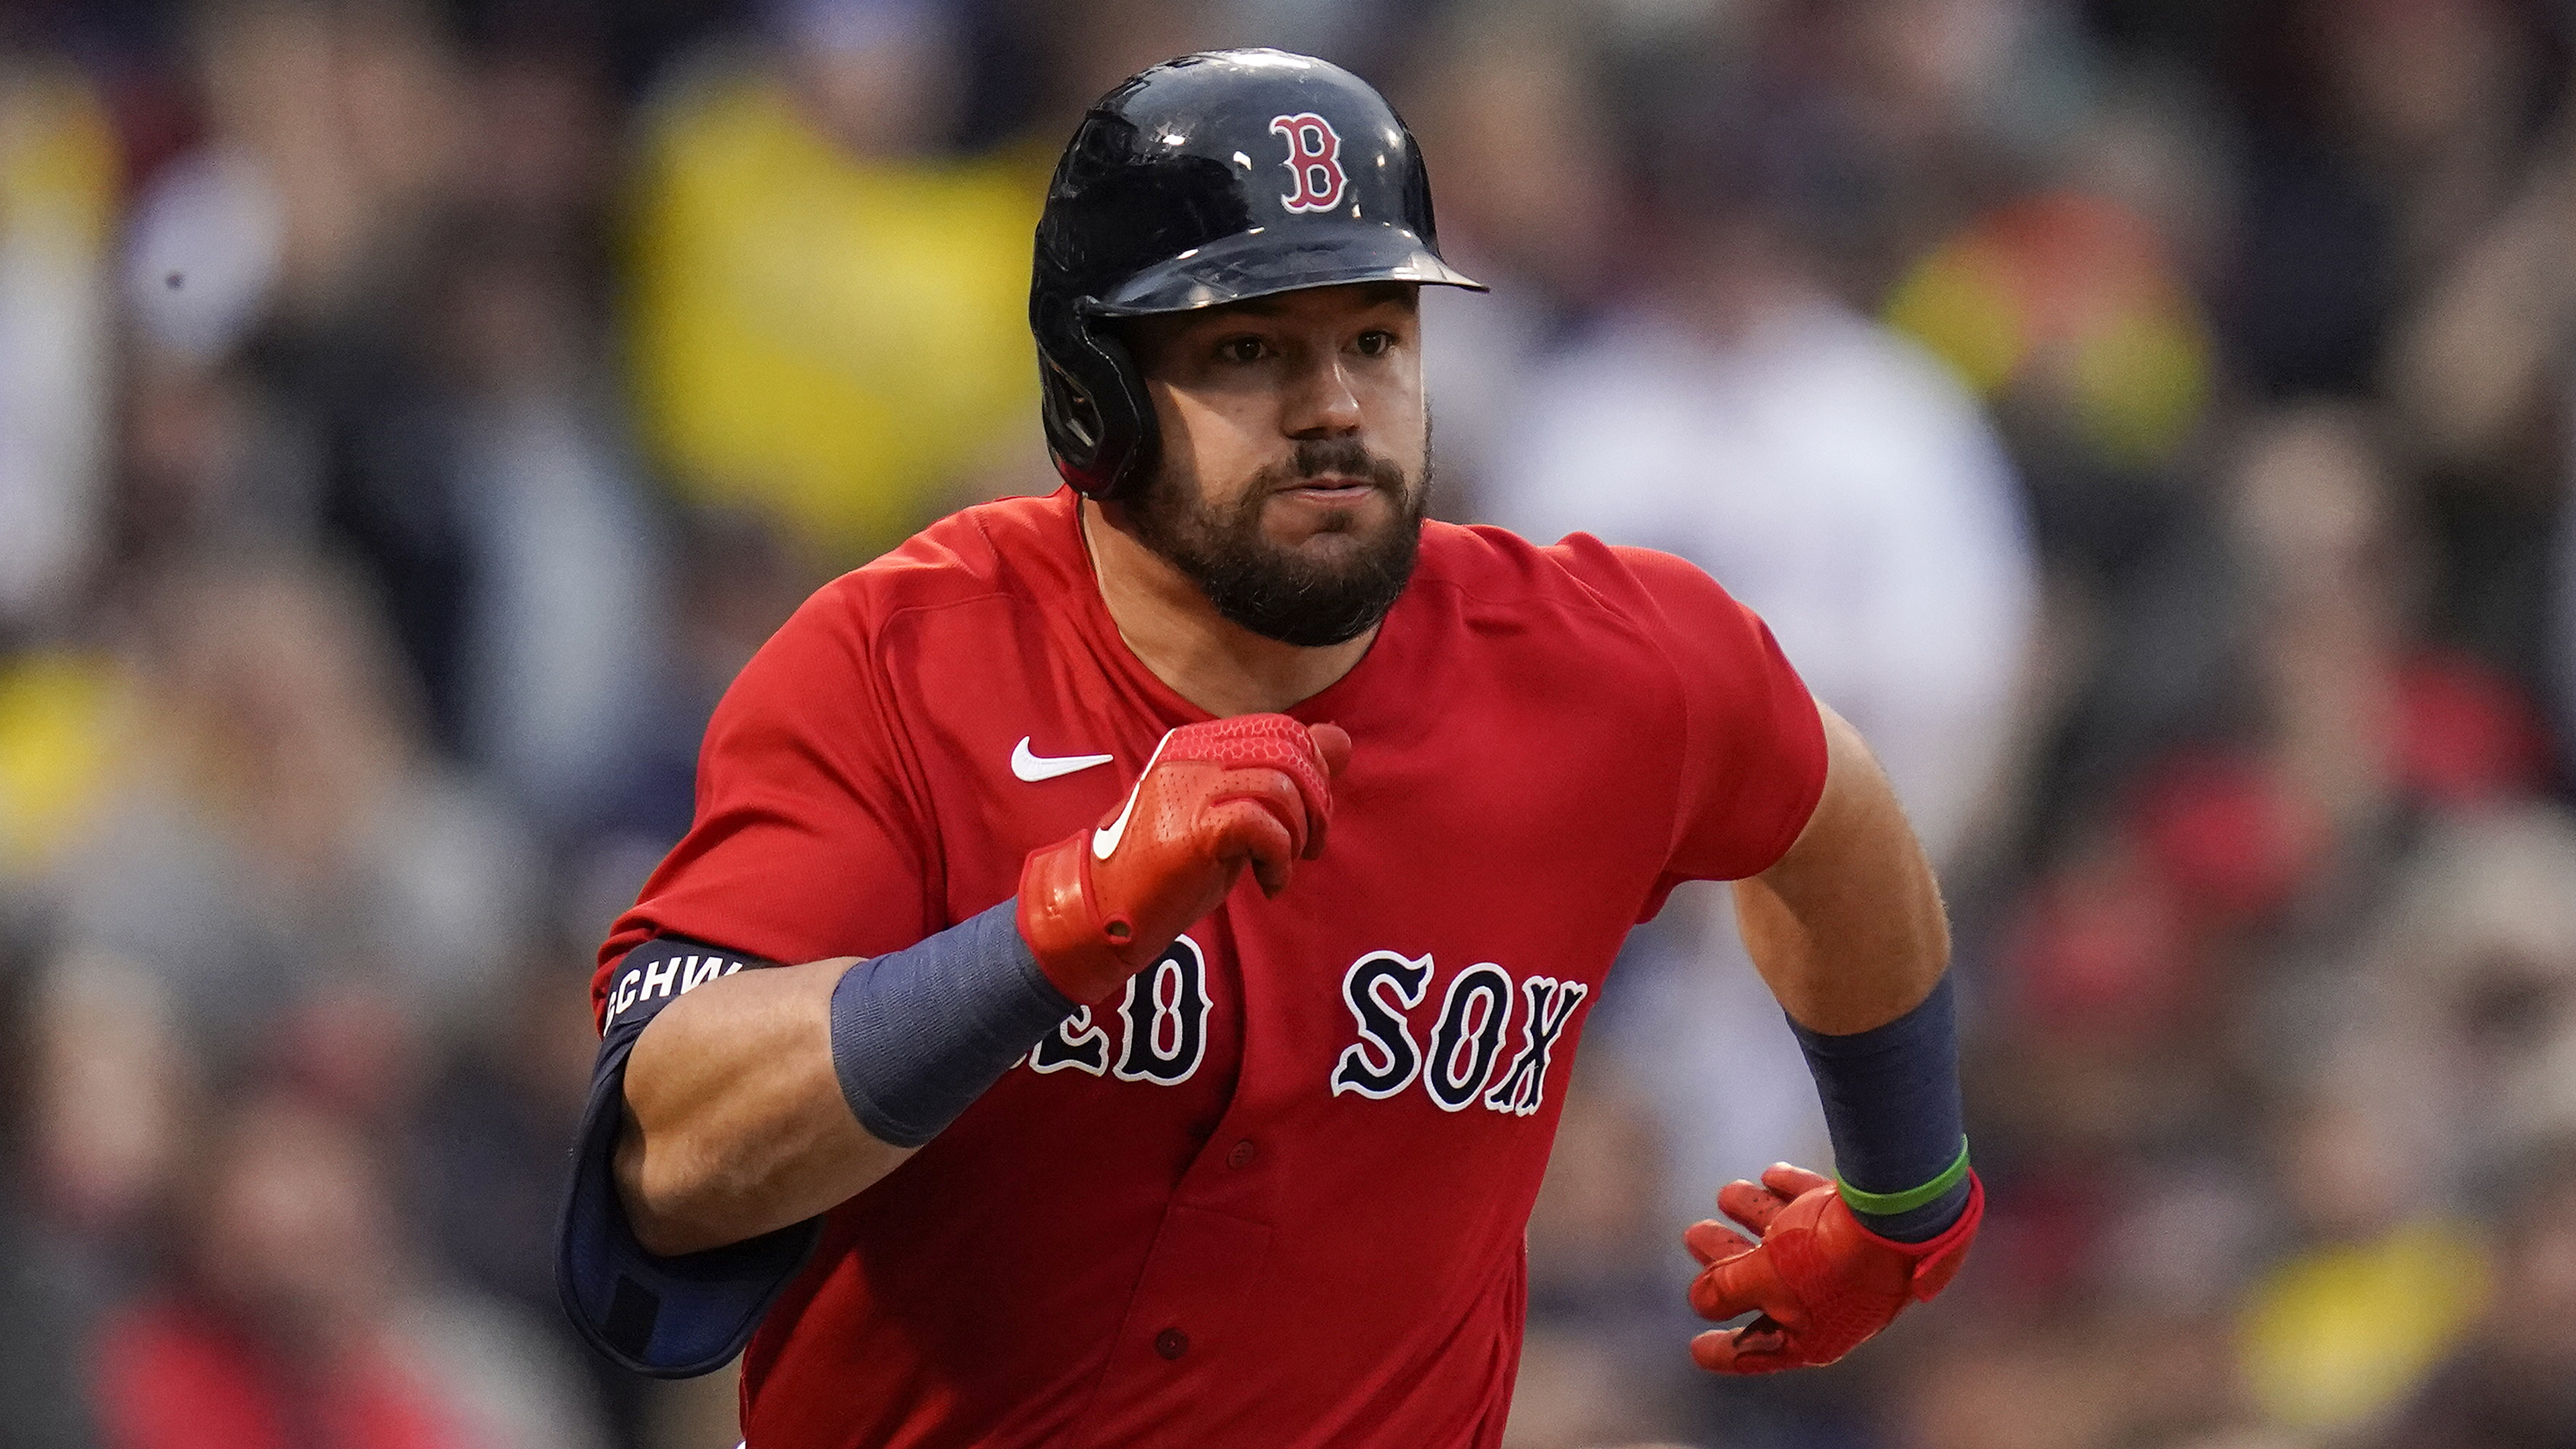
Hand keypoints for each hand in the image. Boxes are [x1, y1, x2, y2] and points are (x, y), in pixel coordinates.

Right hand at [1018, 715, 1349, 1002]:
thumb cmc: (1168, 866)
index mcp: (1199, 743)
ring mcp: (1188, 788)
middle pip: (1290, 751)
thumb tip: (1340, 740)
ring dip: (1297, 836)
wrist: (1104, 908)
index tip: (1309, 819)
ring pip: (1280, 788)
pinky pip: (1261, 825)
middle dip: (1317, 803)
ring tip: (1280, 868)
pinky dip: (1279, 858)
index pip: (1283, 729)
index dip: (1314, 772)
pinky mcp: (1190, 828)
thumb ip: (1282, 774)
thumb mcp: (1231, 812)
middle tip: (1308, 847)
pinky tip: (1268, 884)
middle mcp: (1192, 754)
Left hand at [1684, 1162, 1981, 1373]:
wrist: (1898, 1214)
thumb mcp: (1765, 1280)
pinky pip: (1818, 1208)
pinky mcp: (1862, 1224)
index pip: (1758, 1349)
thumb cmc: (1828, 1259)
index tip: (1696, 1350)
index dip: (1725, 1351)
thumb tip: (1700, 1300)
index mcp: (1812, 1334)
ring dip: (1755, 1214)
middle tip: (1694, 1235)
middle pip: (1765, 1285)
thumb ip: (1727, 1289)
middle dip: (1727, 1261)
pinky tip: (1769, 1174)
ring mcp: (1849, 1263)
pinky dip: (1791, 1192)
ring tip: (1726, 1194)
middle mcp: (1831, 1303)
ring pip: (1790, 1240)